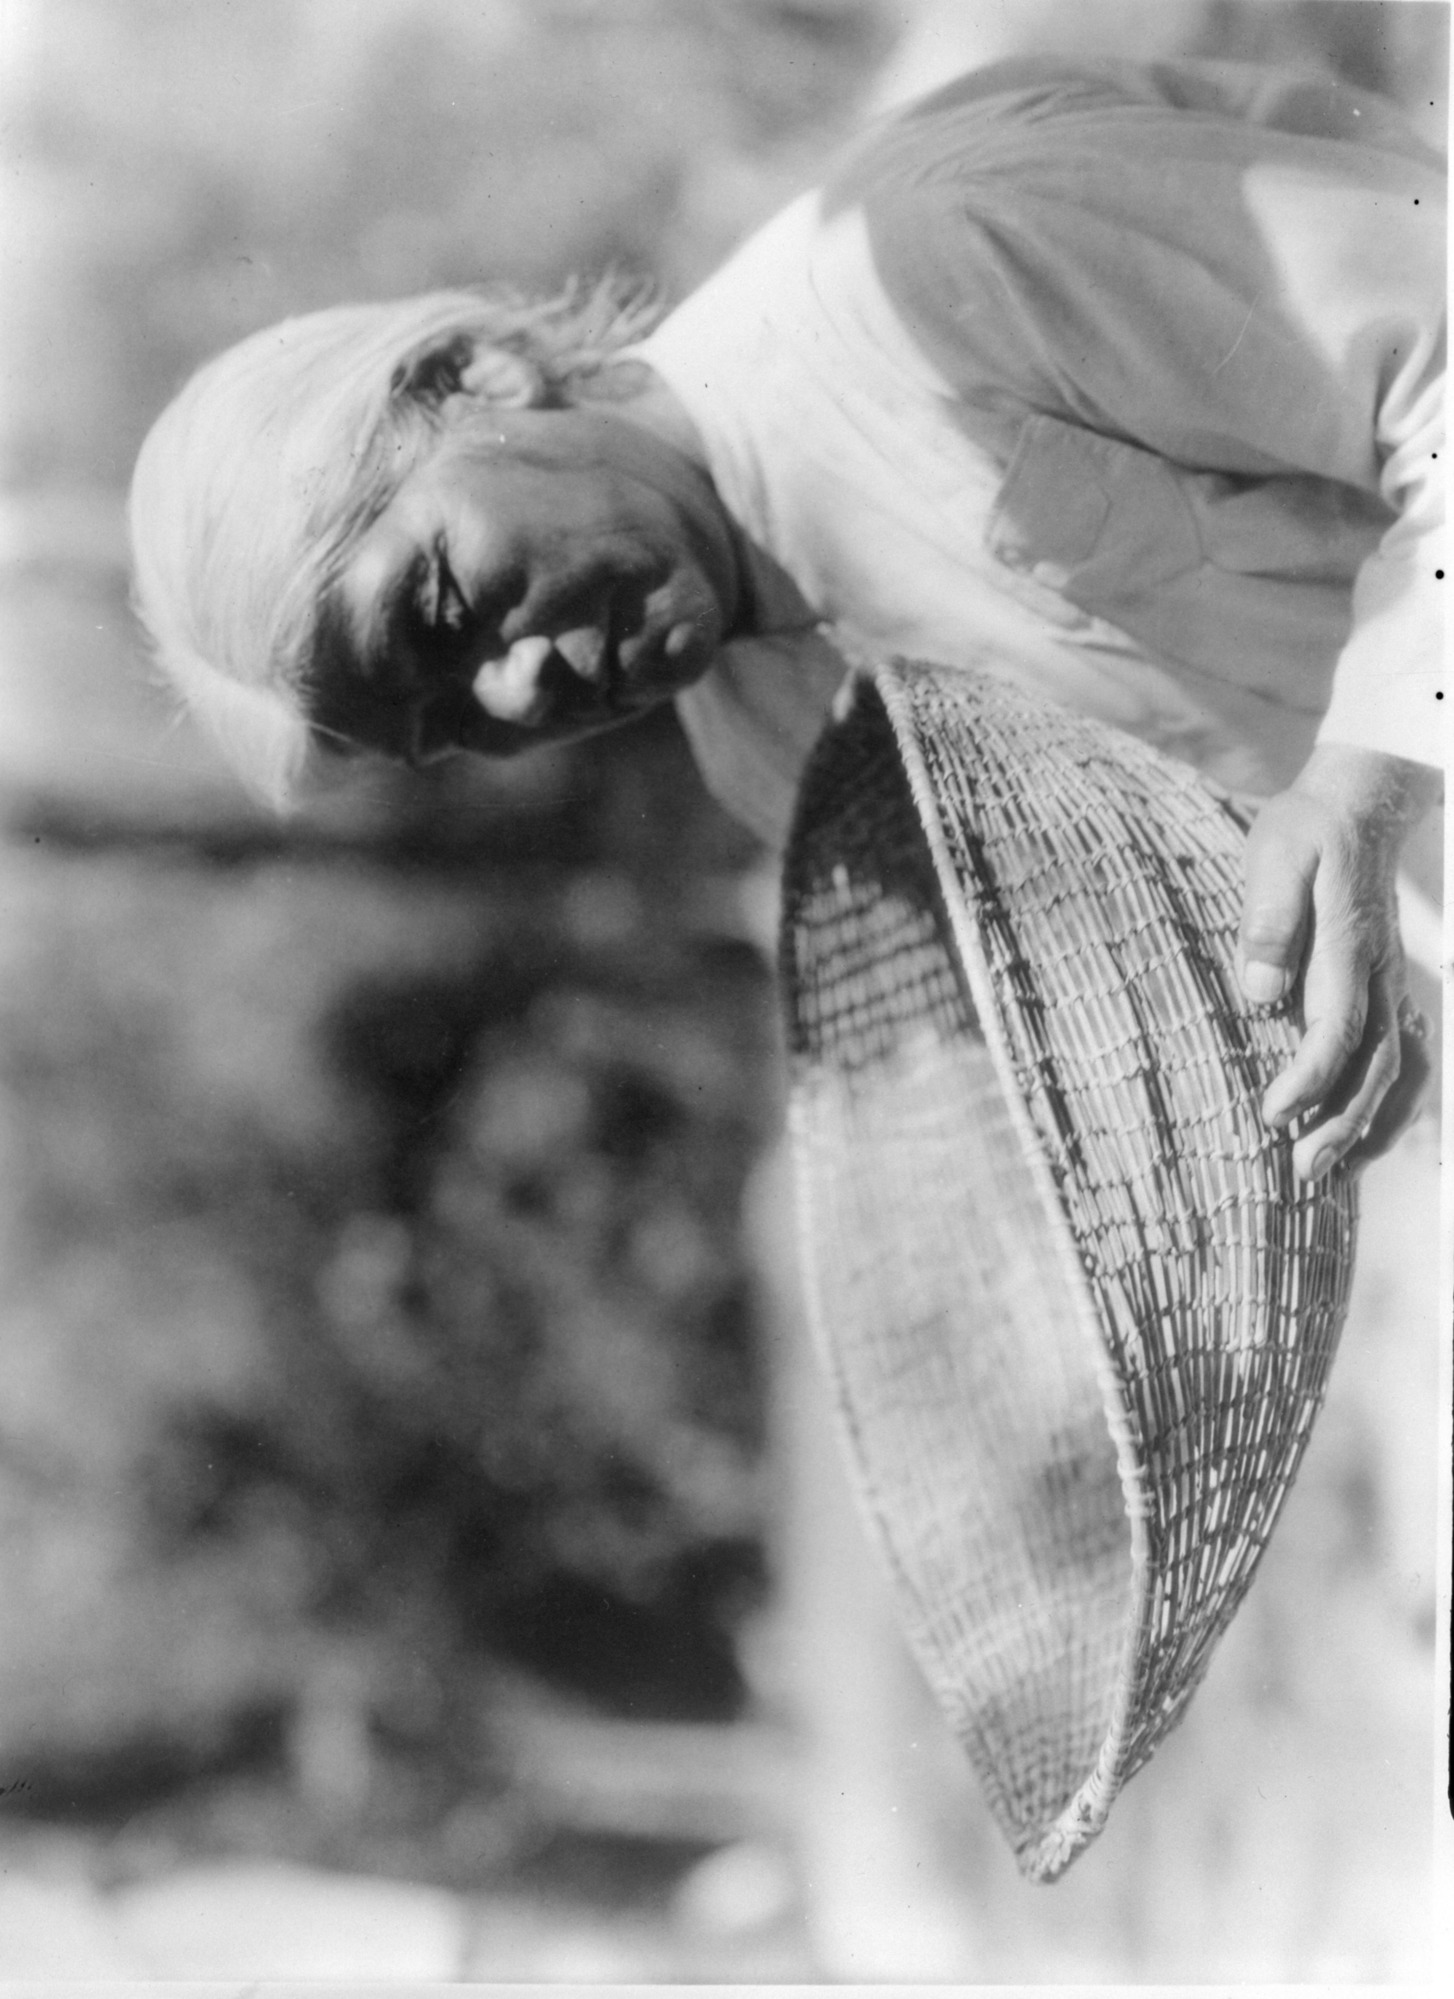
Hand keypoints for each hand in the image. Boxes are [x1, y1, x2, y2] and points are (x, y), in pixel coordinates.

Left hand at [1237, 743, 1440, 1181]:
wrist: (1359, 806)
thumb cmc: (1306, 832)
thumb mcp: (1275, 859)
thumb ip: (1268, 923)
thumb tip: (1260, 996)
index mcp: (1350, 946)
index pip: (1336, 1028)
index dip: (1307, 1080)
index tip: (1272, 1115)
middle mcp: (1383, 974)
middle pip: (1375, 1065)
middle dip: (1342, 1125)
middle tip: (1302, 1171)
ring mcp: (1393, 985)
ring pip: (1397, 1070)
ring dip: (1367, 1126)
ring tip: (1328, 1174)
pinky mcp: (1389, 991)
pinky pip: (1402, 1058)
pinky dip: (1388, 1106)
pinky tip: (1358, 1139)